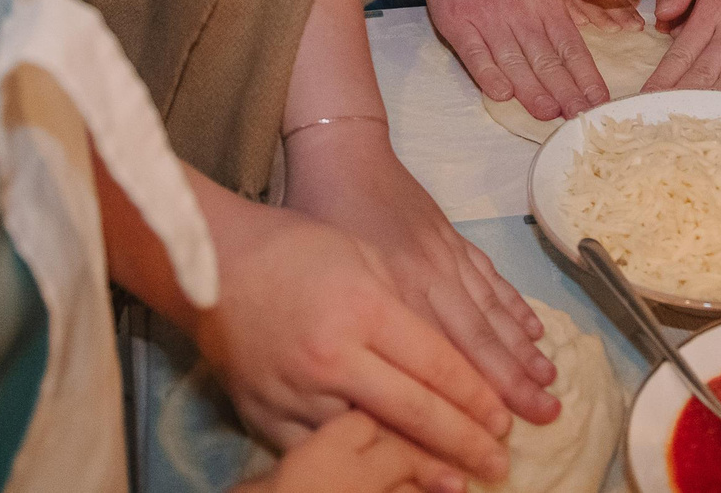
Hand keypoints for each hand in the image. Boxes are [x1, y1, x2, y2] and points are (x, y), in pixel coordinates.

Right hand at [198, 196, 509, 492]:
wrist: (214, 263)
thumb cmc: (297, 250)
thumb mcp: (366, 258)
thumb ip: (409, 307)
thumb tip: (454, 358)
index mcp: (364, 309)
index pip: (436, 366)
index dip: (477, 400)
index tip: (506, 423)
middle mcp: (333, 356)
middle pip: (413, 411)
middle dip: (463, 442)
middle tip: (498, 465)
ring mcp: (296, 391)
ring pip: (369, 444)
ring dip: (416, 467)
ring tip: (453, 483)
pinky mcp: (266, 414)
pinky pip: (319, 452)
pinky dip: (355, 470)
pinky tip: (384, 480)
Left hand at [285, 121, 560, 425]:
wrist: (340, 152)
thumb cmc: (314, 220)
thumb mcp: (316, 287)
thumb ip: (346, 335)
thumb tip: (364, 402)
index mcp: (389, 298)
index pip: (438, 359)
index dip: (470, 398)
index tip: (498, 429)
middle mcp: (426, 280)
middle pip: (477, 340)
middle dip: (514, 382)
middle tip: (548, 414)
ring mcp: (445, 256)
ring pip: (491, 309)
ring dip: (522, 347)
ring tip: (550, 379)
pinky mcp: (453, 236)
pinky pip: (490, 276)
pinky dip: (515, 304)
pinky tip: (535, 329)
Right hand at [395, 0, 645, 121]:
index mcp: (547, 3)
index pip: (572, 48)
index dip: (587, 78)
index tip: (601, 102)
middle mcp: (520, 16)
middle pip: (546, 63)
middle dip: (565, 94)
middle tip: (580, 119)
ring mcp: (487, 22)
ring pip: (513, 64)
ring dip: (531, 92)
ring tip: (549, 114)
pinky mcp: (457, 25)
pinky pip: (474, 57)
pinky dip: (488, 76)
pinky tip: (503, 95)